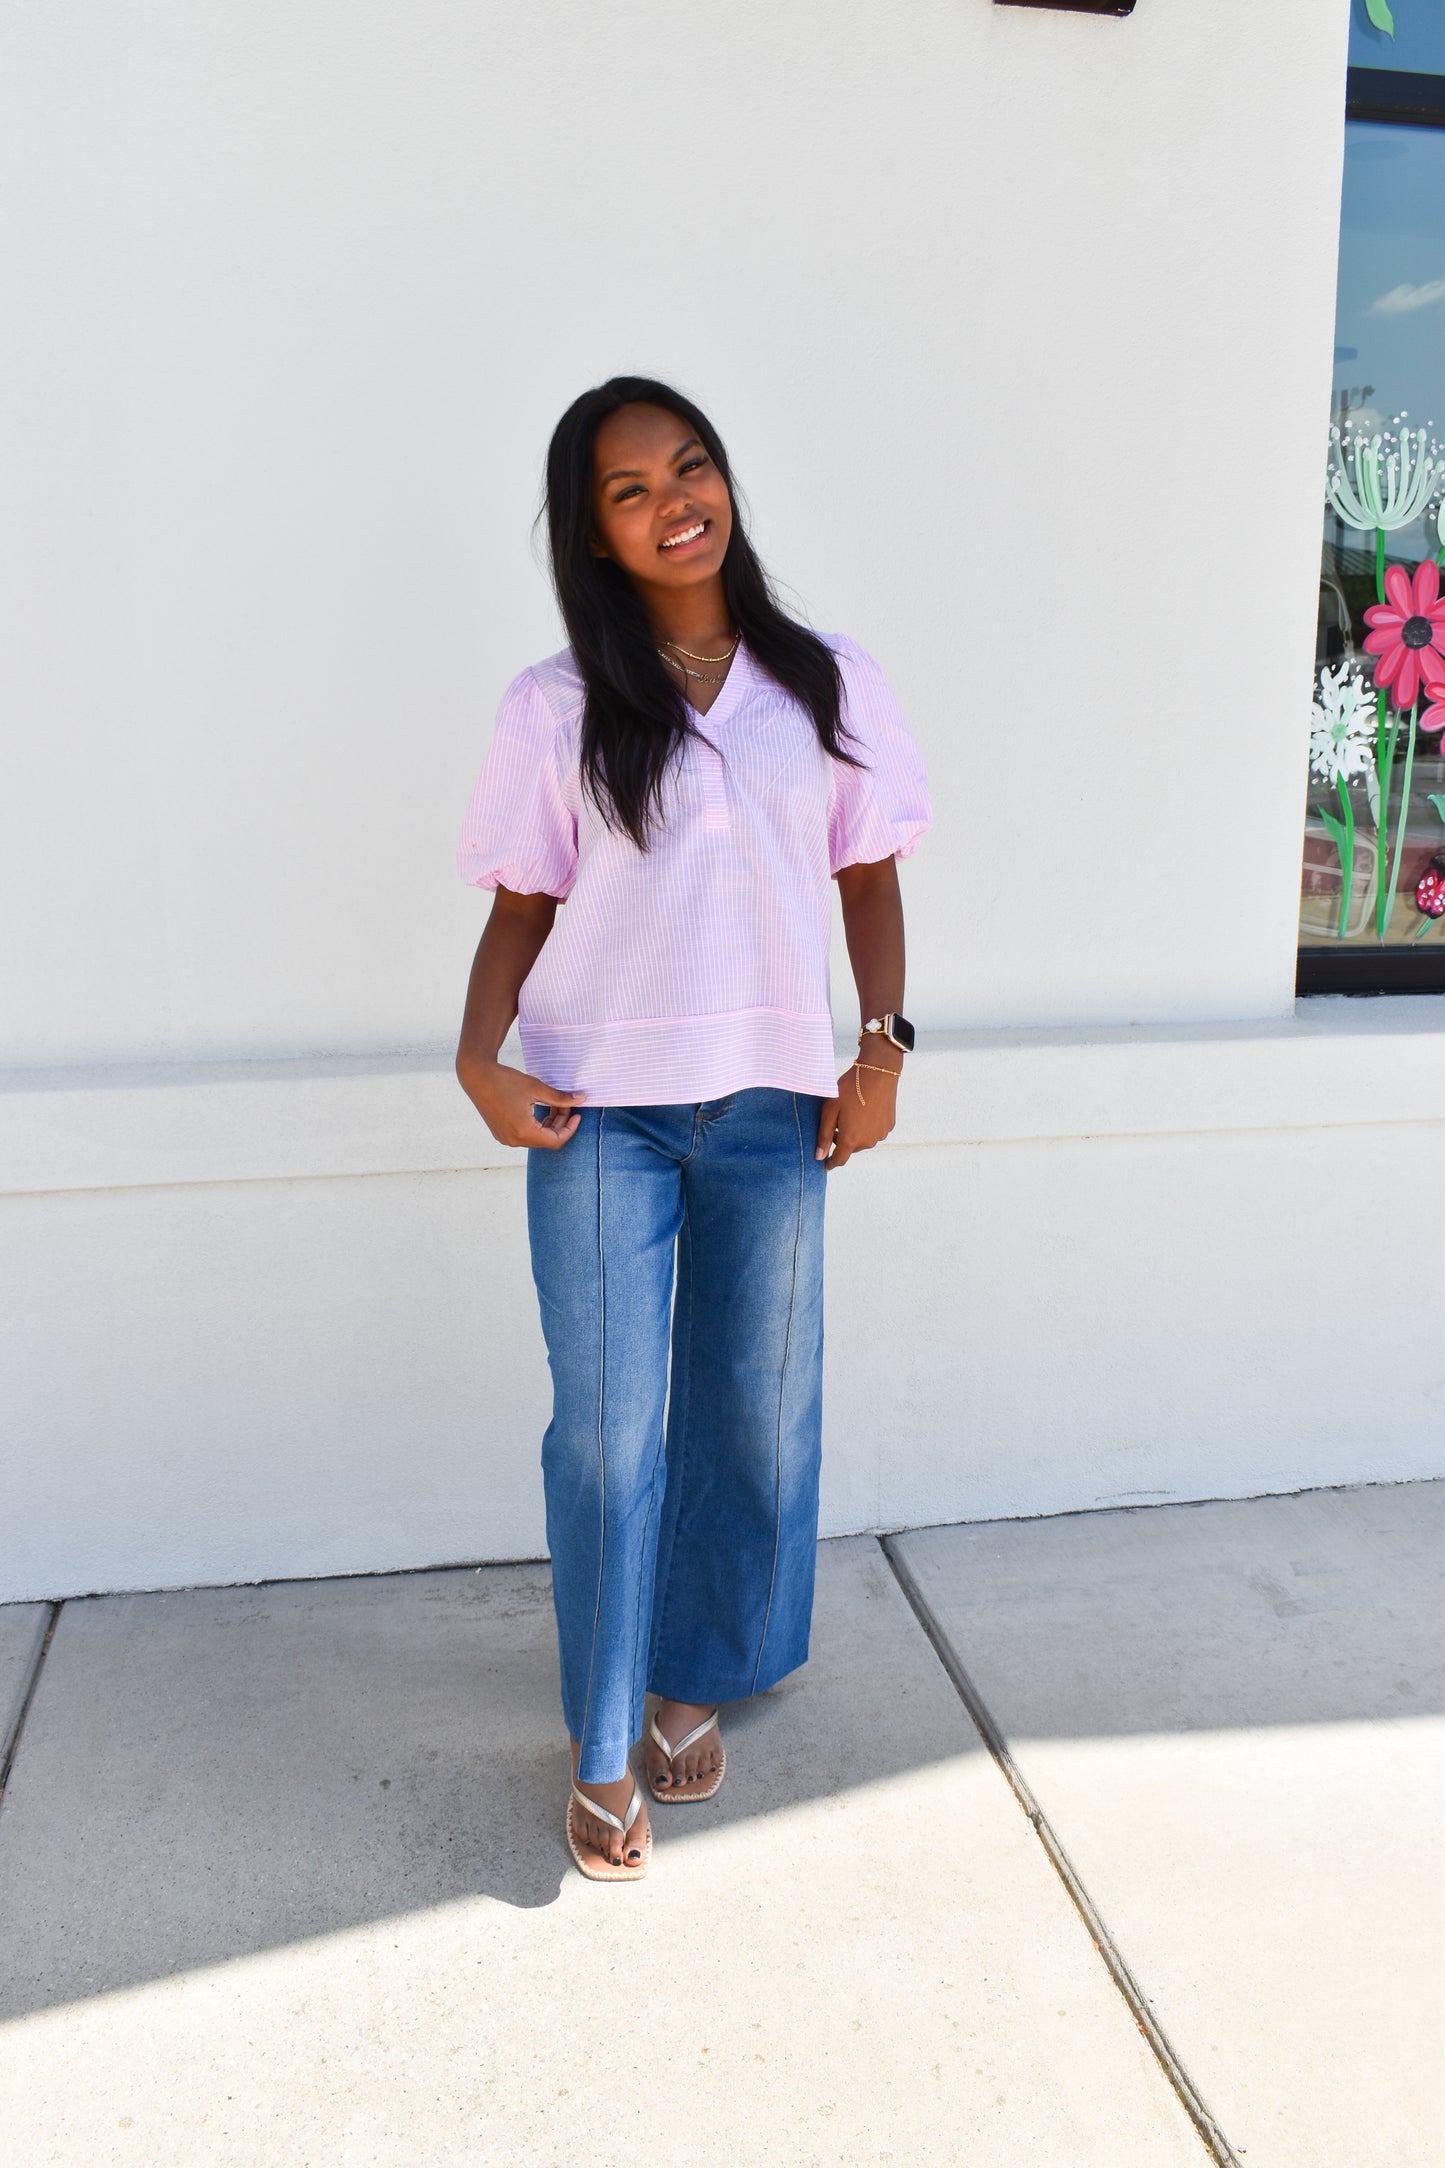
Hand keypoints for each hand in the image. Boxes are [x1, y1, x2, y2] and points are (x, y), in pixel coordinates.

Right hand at [457, 1056, 584, 1149]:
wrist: (477, 1076)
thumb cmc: (506, 1080)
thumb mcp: (536, 1088)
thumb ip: (560, 1098)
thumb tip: (581, 1099)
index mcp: (524, 1131)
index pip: (556, 1140)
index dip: (570, 1129)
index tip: (577, 1114)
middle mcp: (513, 1140)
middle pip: (546, 1140)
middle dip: (560, 1124)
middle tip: (567, 1105)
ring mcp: (505, 1138)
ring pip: (536, 1138)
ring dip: (548, 1124)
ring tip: (555, 1105)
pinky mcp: (500, 1133)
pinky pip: (524, 1135)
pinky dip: (536, 1125)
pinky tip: (540, 1109)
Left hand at [815, 1058, 899, 1168]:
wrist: (877, 1073)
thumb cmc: (850, 1089)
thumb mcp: (830, 1110)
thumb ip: (824, 1136)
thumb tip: (819, 1157)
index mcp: (851, 1139)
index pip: (839, 1160)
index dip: (830, 1163)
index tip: (825, 1165)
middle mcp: (868, 1141)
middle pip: (851, 1148)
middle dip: (842, 1140)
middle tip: (837, 1122)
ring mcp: (880, 1134)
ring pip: (863, 1140)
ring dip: (856, 1133)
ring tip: (852, 1113)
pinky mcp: (889, 1126)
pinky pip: (875, 1131)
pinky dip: (868, 1126)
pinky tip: (865, 1110)